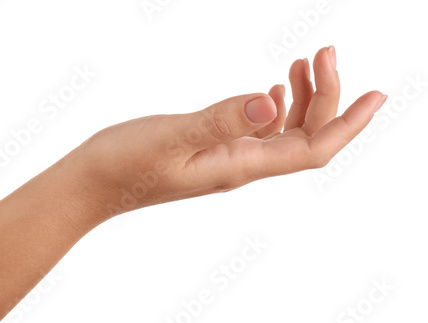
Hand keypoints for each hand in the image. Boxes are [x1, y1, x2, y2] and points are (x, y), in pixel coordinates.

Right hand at [70, 46, 386, 222]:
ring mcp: (227, 159)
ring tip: (305, 62)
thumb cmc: (124, 164)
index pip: (312, 149)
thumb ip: (219, 121)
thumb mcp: (170, 137)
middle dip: (327, 97)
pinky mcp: (212, 150)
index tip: (376, 93)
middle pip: (305, 137)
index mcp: (238, 166)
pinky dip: (278, 108)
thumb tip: (270, 102)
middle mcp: (240, 166)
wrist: (94, 184)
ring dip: (305, 100)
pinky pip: (261, 132)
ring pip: (285, 133)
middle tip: (324, 51)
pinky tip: (276, 90)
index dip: (348, 123)